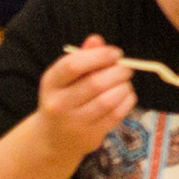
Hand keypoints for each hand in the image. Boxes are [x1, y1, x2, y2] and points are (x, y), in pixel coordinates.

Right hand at [30, 35, 137, 157]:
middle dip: (118, 72)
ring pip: (108, 100)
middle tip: (126, 68)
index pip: (73, 65)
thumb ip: (82, 56)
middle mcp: (58, 104)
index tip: (116, 53)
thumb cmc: (64, 98)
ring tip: (125, 82)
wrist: (53, 138)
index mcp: (51, 83)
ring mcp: (74, 123)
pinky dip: (127, 101)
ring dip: (124, 87)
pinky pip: (116, 115)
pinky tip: (126, 95)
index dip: (99, 56)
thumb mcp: (65, 77)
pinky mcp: (90, 136)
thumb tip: (97, 40)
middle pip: (95, 83)